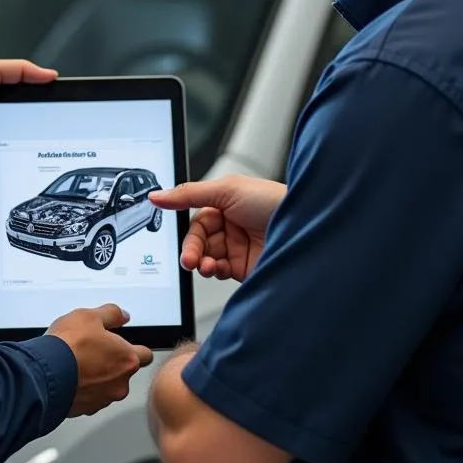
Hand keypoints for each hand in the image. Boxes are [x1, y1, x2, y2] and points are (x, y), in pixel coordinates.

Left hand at [0, 56, 56, 167]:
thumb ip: (20, 70)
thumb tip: (48, 75)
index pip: (20, 98)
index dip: (36, 102)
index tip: (55, 105)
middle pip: (17, 121)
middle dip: (30, 123)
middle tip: (45, 123)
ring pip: (8, 142)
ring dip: (16, 141)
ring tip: (29, 137)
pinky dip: (2, 160)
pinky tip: (11, 154)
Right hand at [47, 304, 154, 416]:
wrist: (44, 375)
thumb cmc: (68, 347)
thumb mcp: (90, 316)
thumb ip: (112, 314)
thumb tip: (122, 315)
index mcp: (127, 360)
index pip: (146, 355)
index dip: (137, 348)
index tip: (129, 345)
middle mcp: (120, 383)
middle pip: (124, 372)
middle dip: (113, 362)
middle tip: (96, 350)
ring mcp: (103, 399)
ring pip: (107, 386)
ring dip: (98, 377)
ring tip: (79, 362)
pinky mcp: (86, 409)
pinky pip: (90, 397)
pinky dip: (84, 389)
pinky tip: (71, 376)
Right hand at [150, 176, 286, 282]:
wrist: (305, 229)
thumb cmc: (273, 202)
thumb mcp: (227, 190)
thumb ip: (188, 194)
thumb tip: (157, 195)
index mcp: (226, 204)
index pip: (198, 222)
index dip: (189, 233)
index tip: (179, 241)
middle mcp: (232, 226)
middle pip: (200, 242)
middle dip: (193, 250)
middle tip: (190, 259)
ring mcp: (239, 247)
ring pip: (208, 258)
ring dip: (202, 263)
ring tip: (205, 265)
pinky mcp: (247, 267)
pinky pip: (222, 271)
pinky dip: (215, 272)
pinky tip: (217, 269)